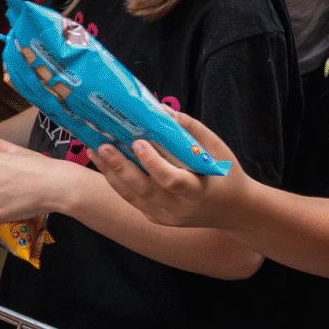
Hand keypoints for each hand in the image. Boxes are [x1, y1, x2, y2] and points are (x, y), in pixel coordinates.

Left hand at [87, 110, 247, 226]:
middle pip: (144, 189)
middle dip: (121, 166)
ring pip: (132, 196)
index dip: (153, 162)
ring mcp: (166, 216)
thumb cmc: (225, 173)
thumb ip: (190, 129)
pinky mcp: (157, 218)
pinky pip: (133, 200)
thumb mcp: (216, 149)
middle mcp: (179, 208)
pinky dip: (117, 182)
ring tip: (95, 150)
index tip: (138, 142)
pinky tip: (105, 164)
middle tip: (103, 144)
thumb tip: (161, 110)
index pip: (171, 179)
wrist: (233, 211)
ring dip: (111, 172)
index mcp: (197, 191)